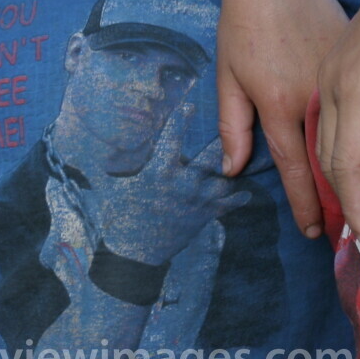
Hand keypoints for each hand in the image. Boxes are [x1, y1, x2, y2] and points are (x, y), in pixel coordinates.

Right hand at [98, 106, 249, 264]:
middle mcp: (182, 184)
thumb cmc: (121, 216)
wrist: (133, 253)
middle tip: (232, 126)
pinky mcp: (202, 217)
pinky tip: (246, 192)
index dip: (181, 120)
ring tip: (247, 153)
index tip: (189, 105)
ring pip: (221, 180)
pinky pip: (225, 205)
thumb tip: (112, 145)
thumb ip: (126, 164)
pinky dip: (236, 198)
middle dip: (219, 141)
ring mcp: (195, 202)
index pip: (171, 139)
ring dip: (233, 168)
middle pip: (207, 158)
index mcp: (159, 173)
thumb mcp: (119, 185)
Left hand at [216, 0, 347, 238]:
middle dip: (348, 199)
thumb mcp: (228, 76)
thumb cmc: (243, 25)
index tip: (316, 231)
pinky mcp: (353, 60)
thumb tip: (232, 169)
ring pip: (358, 133)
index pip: (296, 167)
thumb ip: (233, 126)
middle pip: (334, 159)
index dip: (307, 203)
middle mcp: (313, 97)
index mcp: (279, 104)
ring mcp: (339, 77)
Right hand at [315, 0, 359, 246]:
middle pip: (330, 160)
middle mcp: (328, 88)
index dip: (359, 206)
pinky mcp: (332, 75)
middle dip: (355, 203)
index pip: (346, 163)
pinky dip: (348, 157)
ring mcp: (325, 79)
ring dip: (351, 183)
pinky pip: (331, 126)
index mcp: (353, 90)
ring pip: (326, 146)